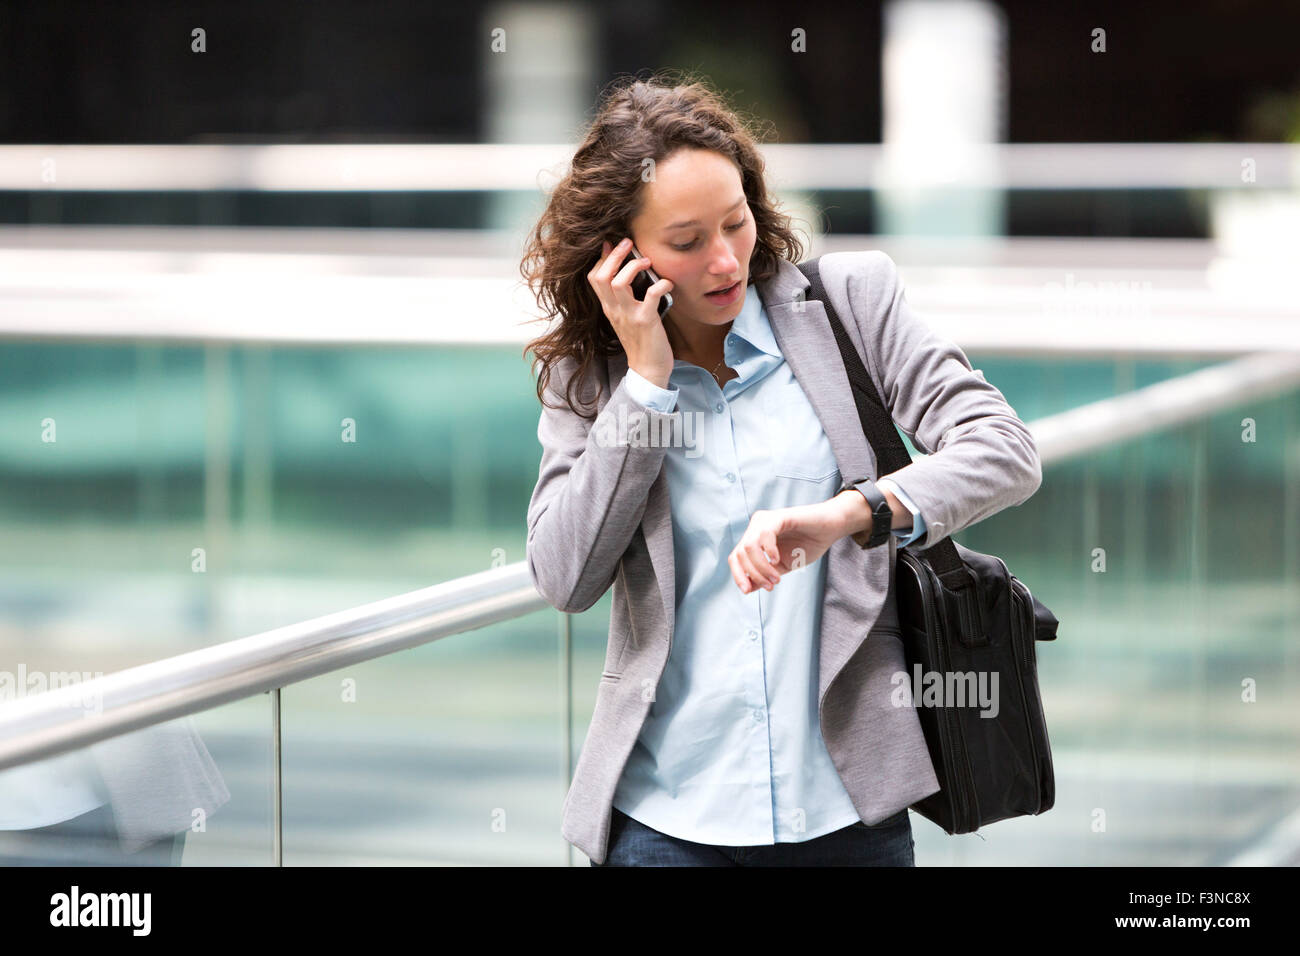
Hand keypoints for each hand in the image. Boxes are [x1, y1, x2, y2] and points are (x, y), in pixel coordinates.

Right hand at [587, 237, 674, 386]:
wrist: (648, 370)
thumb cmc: (642, 342)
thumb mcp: (626, 318)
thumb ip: (625, 299)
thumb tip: (631, 274)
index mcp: (609, 308)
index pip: (594, 278)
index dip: (602, 258)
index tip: (611, 243)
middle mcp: (614, 310)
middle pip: (602, 276)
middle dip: (614, 255)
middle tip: (628, 242)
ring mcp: (628, 316)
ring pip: (618, 283)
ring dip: (632, 266)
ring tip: (646, 261)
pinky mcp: (646, 321)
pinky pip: (650, 295)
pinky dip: (661, 284)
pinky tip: (668, 283)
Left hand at [727, 500, 846, 593]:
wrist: (831, 528)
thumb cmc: (808, 545)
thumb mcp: (783, 566)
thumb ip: (764, 575)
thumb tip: (747, 588)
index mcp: (754, 538)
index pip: (735, 557)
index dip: (738, 575)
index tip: (747, 591)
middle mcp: (756, 527)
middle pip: (740, 554)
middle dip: (754, 574)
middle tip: (771, 586)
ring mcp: (766, 520)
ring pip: (749, 547)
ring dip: (761, 567)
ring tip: (776, 578)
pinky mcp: (778, 516)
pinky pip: (764, 535)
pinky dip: (769, 551)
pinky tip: (777, 560)